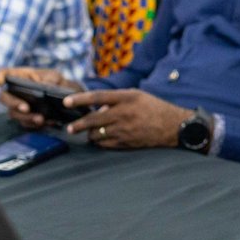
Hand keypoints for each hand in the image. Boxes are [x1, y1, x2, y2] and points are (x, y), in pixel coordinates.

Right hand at [0, 67, 84, 130]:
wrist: (65, 98)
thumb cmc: (56, 82)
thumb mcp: (56, 77)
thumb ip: (50, 79)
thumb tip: (44, 86)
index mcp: (20, 76)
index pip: (5, 73)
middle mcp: (15, 92)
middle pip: (4, 97)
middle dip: (13, 103)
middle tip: (26, 108)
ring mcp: (18, 106)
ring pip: (14, 113)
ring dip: (26, 117)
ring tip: (40, 119)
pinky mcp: (25, 118)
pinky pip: (25, 123)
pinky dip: (35, 124)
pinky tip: (46, 123)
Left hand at [60, 88, 189, 149]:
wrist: (173, 126)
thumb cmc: (154, 107)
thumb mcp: (137, 96)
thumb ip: (116, 100)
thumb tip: (98, 108)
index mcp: (127, 98)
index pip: (98, 97)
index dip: (80, 99)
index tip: (66, 102)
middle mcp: (124, 113)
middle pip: (93, 119)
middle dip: (78, 124)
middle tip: (70, 128)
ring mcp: (125, 129)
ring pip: (97, 133)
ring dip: (90, 133)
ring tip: (88, 132)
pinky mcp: (126, 142)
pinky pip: (105, 144)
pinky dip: (100, 141)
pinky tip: (100, 139)